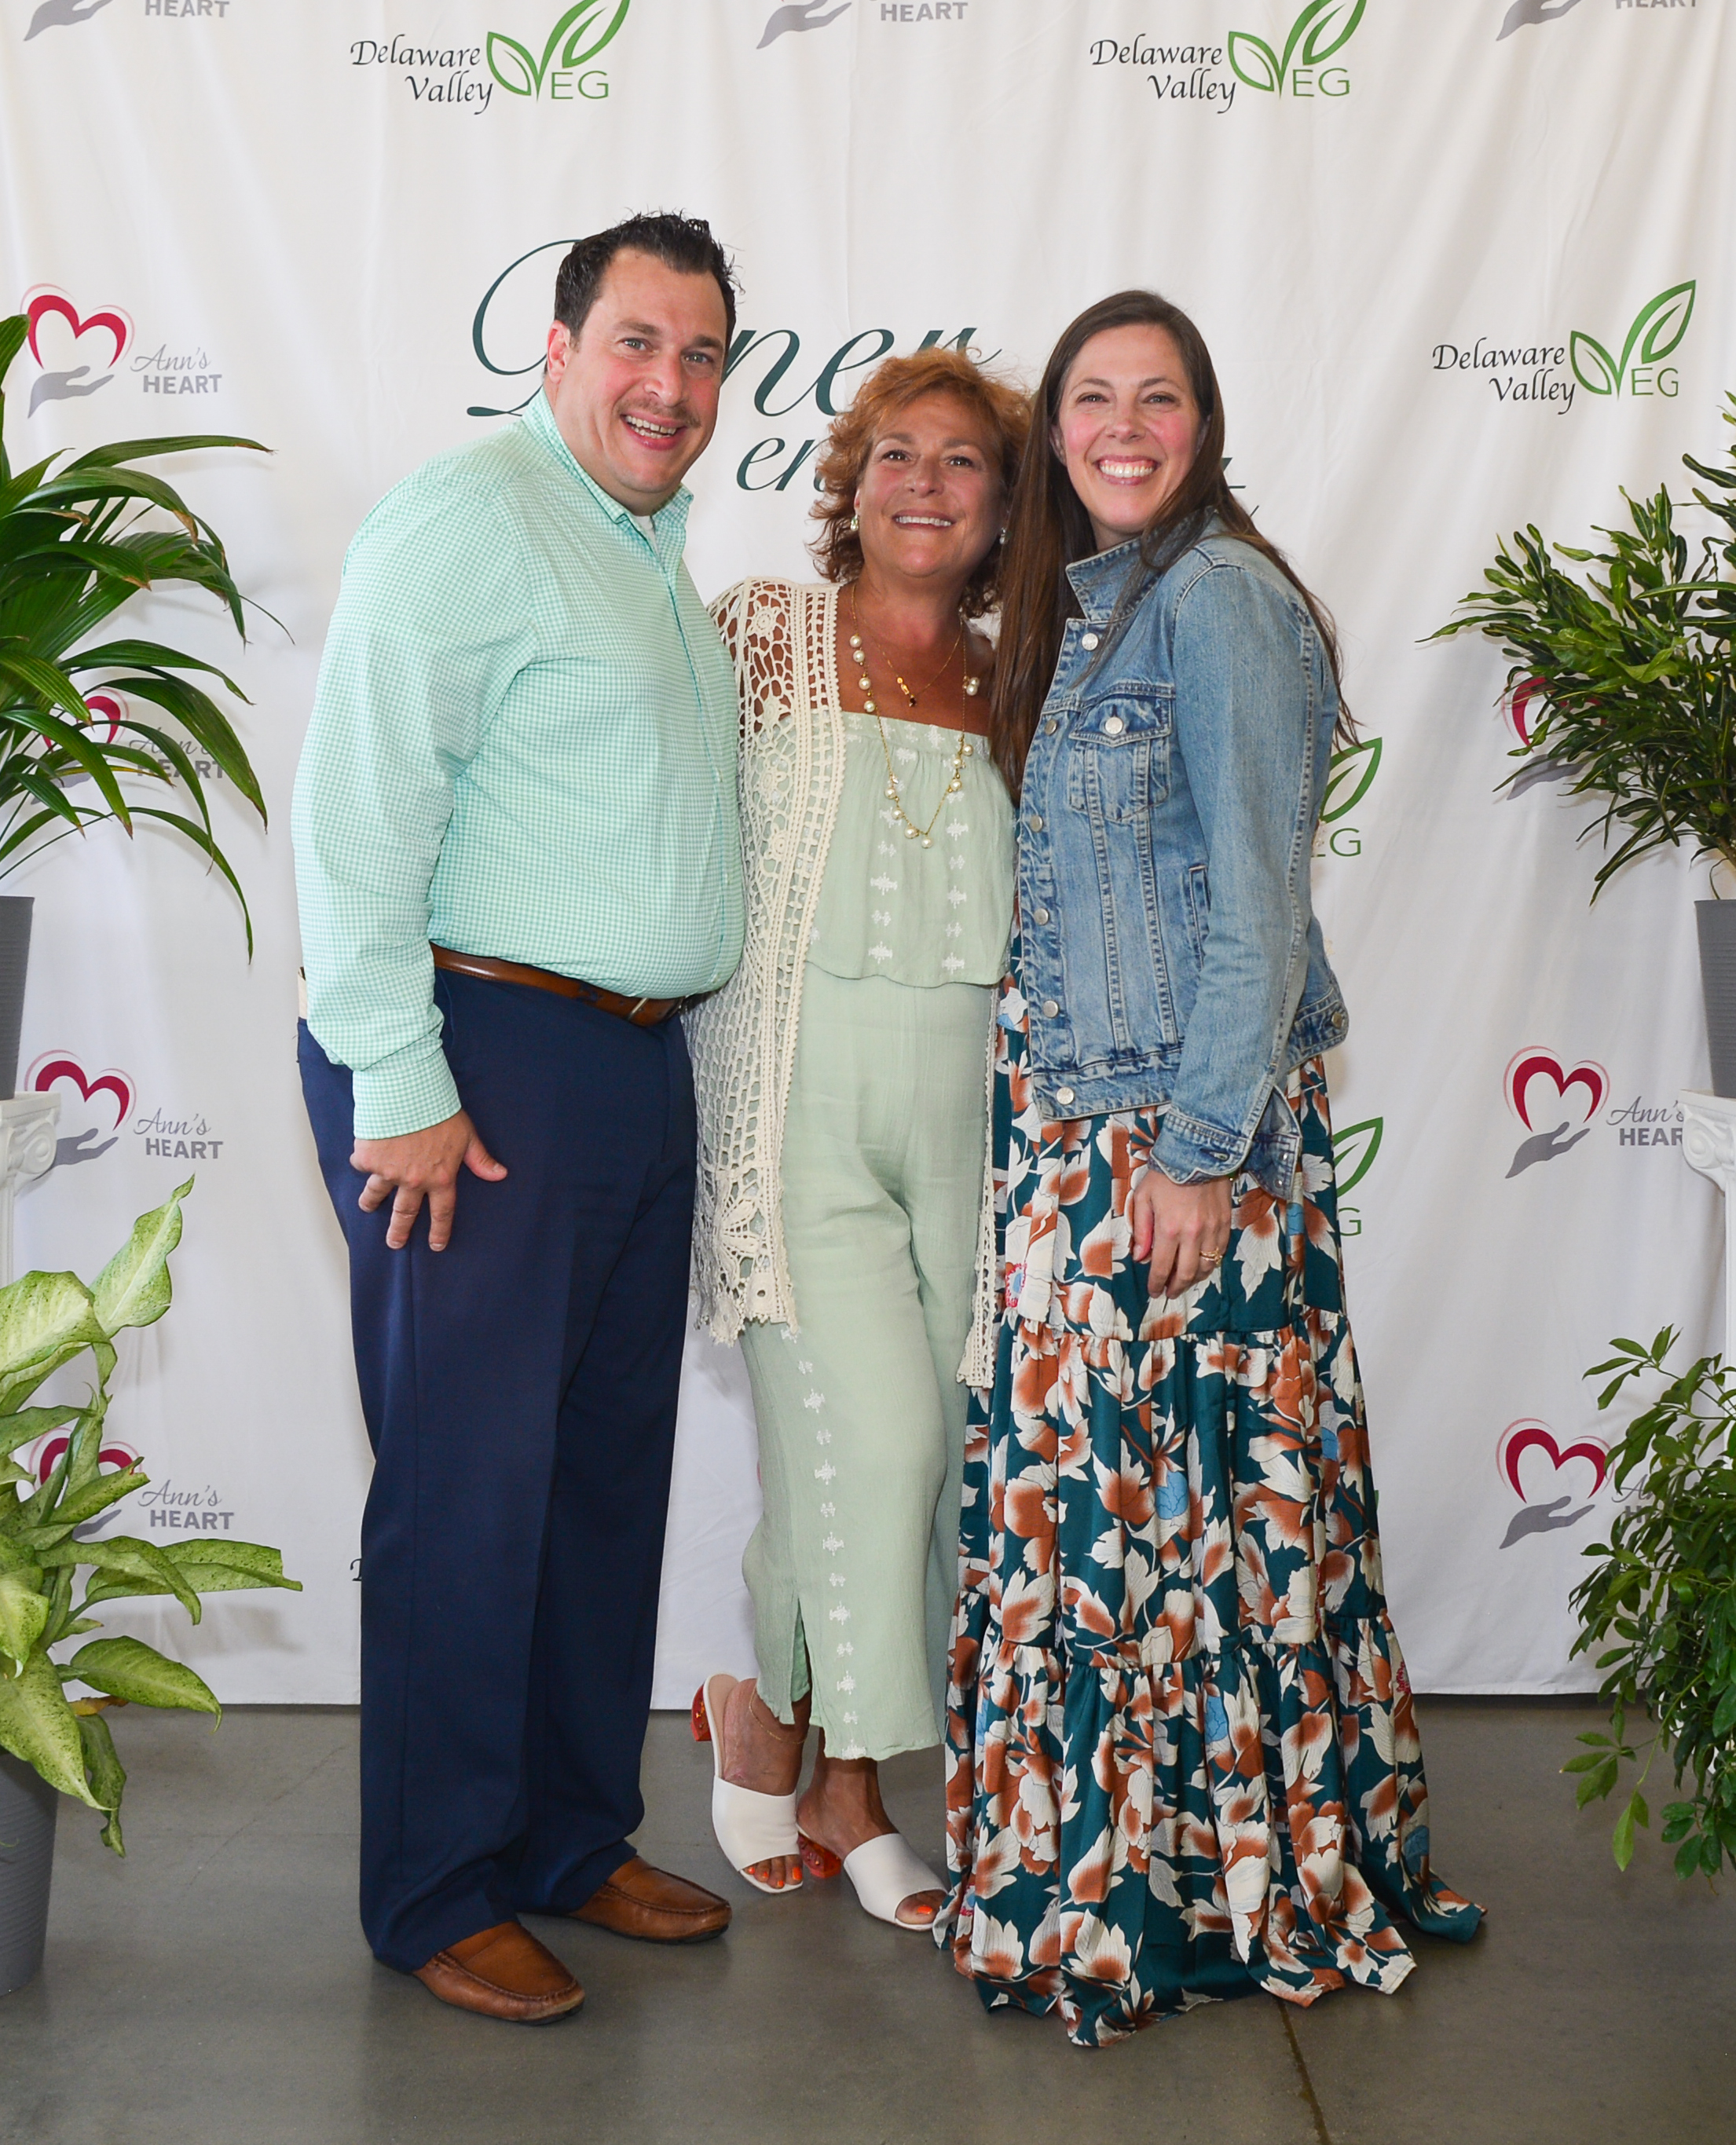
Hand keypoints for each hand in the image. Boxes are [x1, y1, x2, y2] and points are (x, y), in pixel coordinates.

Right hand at [351, 1110, 505, 1251]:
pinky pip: (362, 1164)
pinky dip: (362, 1162)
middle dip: (399, 1231)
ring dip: (370, 1202)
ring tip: (367, 1207)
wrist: (408, 1092)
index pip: (442, 1212)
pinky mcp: (367, 1158)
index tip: (436, 1245)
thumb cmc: (441, 1111)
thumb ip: (480, 1159)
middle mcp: (414, 1181)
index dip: (439, 1231)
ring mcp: (388, 1172)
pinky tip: (362, 1158)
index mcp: (440, 1177)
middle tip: (395, 1243)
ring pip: (376, 1194)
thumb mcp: (467, 1136)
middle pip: (404, 1213)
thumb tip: (501, 1175)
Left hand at [1130, 1168, 1231, 1300]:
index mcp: (1168, 1229)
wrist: (1198, 1153)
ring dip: (1194, 1279)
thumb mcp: (1143, 1198)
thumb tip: (1139, 1257)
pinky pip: (1220, 1253)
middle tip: (1169, 1292)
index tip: (1153, 1291)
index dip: (1156, 1283)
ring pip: (1206, 1267)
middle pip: (1186, 1273)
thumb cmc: (1165, 1175)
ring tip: (1184, 1281)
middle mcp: (1192, 1234)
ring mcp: (1212, 1230)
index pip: (1161, 1266)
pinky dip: (1210, 1263)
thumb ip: (1141, 1230)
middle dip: (1176, 1287)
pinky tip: (1201, 1264)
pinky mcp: (1225, 1224)